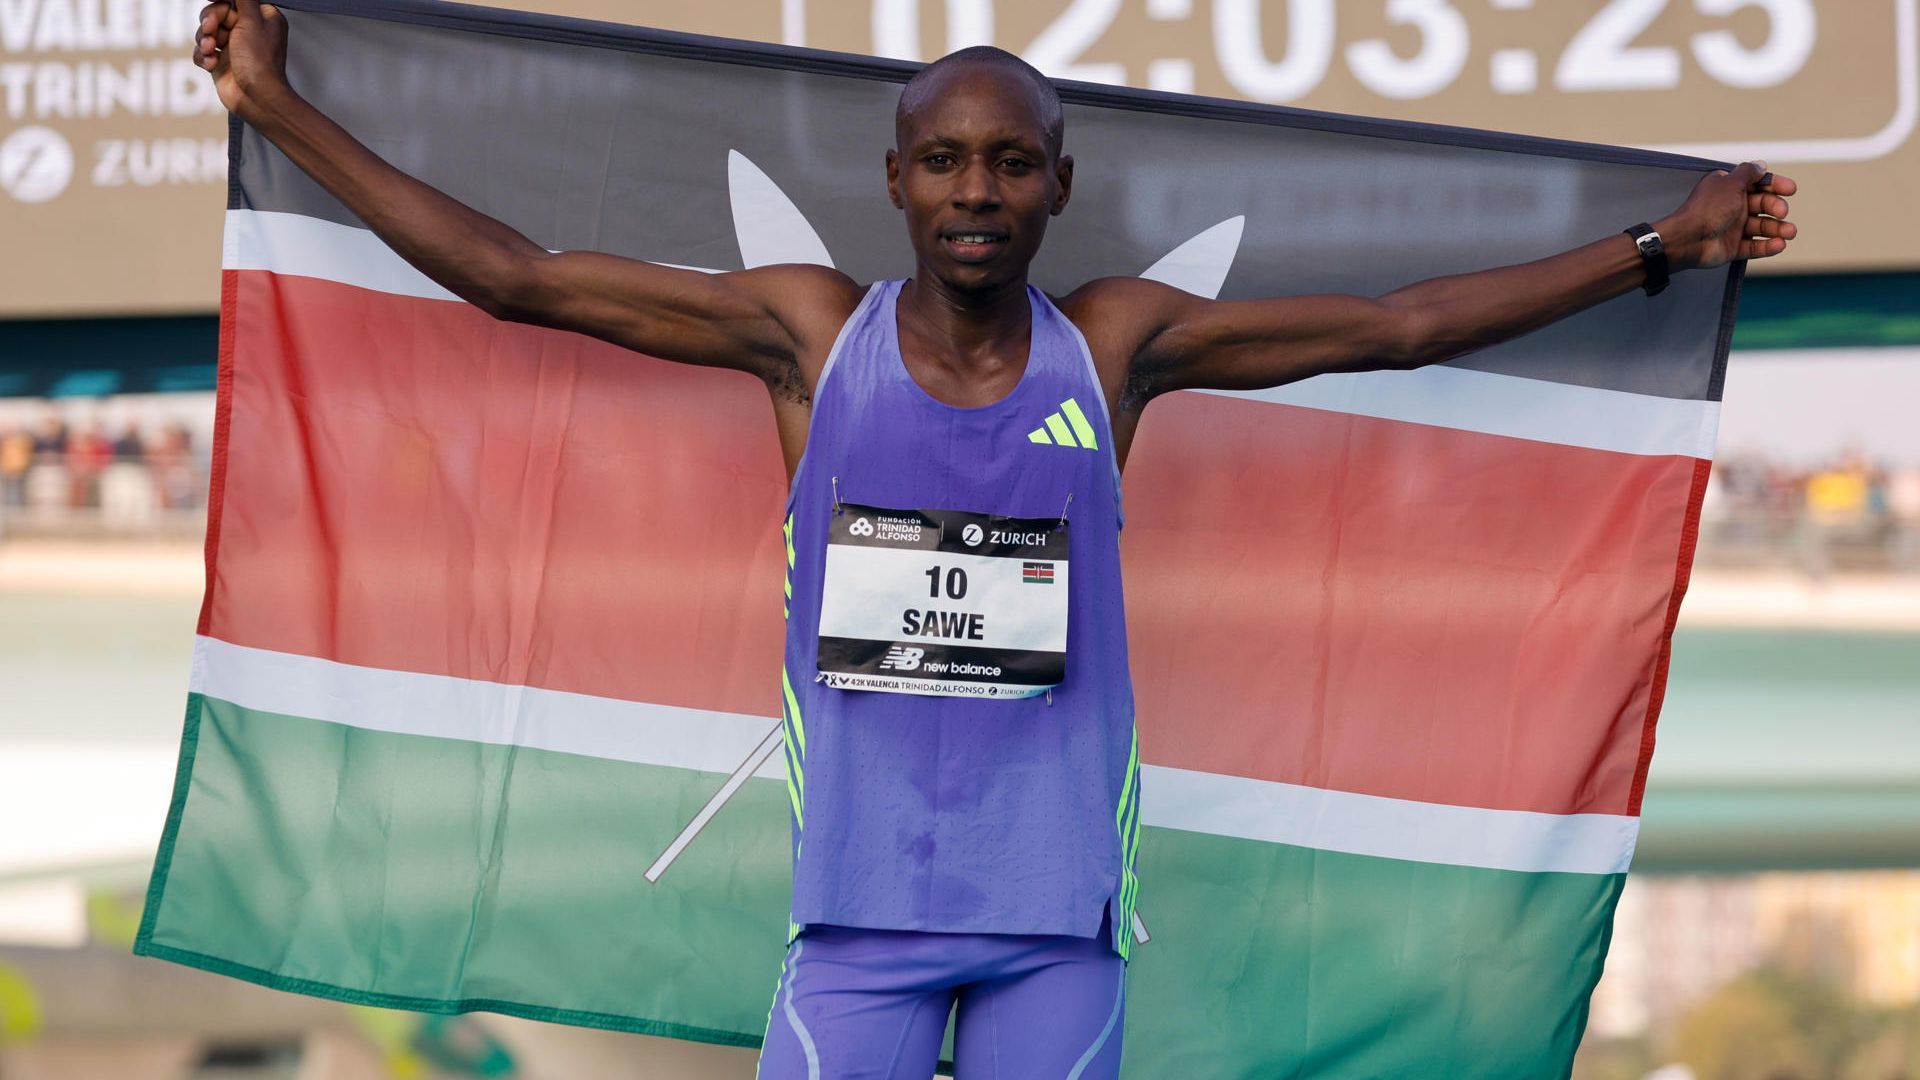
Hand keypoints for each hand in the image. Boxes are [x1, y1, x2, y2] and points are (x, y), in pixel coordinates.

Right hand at [193, 0, 289, 118]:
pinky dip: (203, 57)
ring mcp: (233, 48)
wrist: (257, 98)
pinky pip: (201, 52)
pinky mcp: (221, 63)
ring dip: (204, 40)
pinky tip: (211, 64)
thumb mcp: (252, 20)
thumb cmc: (260, 61)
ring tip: (212, 50)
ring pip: (205, 32)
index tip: (211, 3)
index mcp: (262, 18)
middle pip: (215, 14)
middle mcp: (248, 31)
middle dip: (209, 22)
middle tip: (211, 31)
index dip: (219, 3)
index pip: (233, 1)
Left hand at [1658, 161, 1797, 271]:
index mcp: (1729, 189)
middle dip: (1776, 207)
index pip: (1757, 184)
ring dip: (1778, 229)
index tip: (1791, 189)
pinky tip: (1779, 244)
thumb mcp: (1730, 183)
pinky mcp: (1732, 247)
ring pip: (1762, 227)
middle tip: (1782, 212)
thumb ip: (1747, 172)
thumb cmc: (1707, 209)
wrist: (1687, 239)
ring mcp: (1732, 228)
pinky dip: (1767, 246)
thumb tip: (1760, 165)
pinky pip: (1754, 246)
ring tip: (1790, 232)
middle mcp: (1732, 207)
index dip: (1775, 186)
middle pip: (1763, 205)